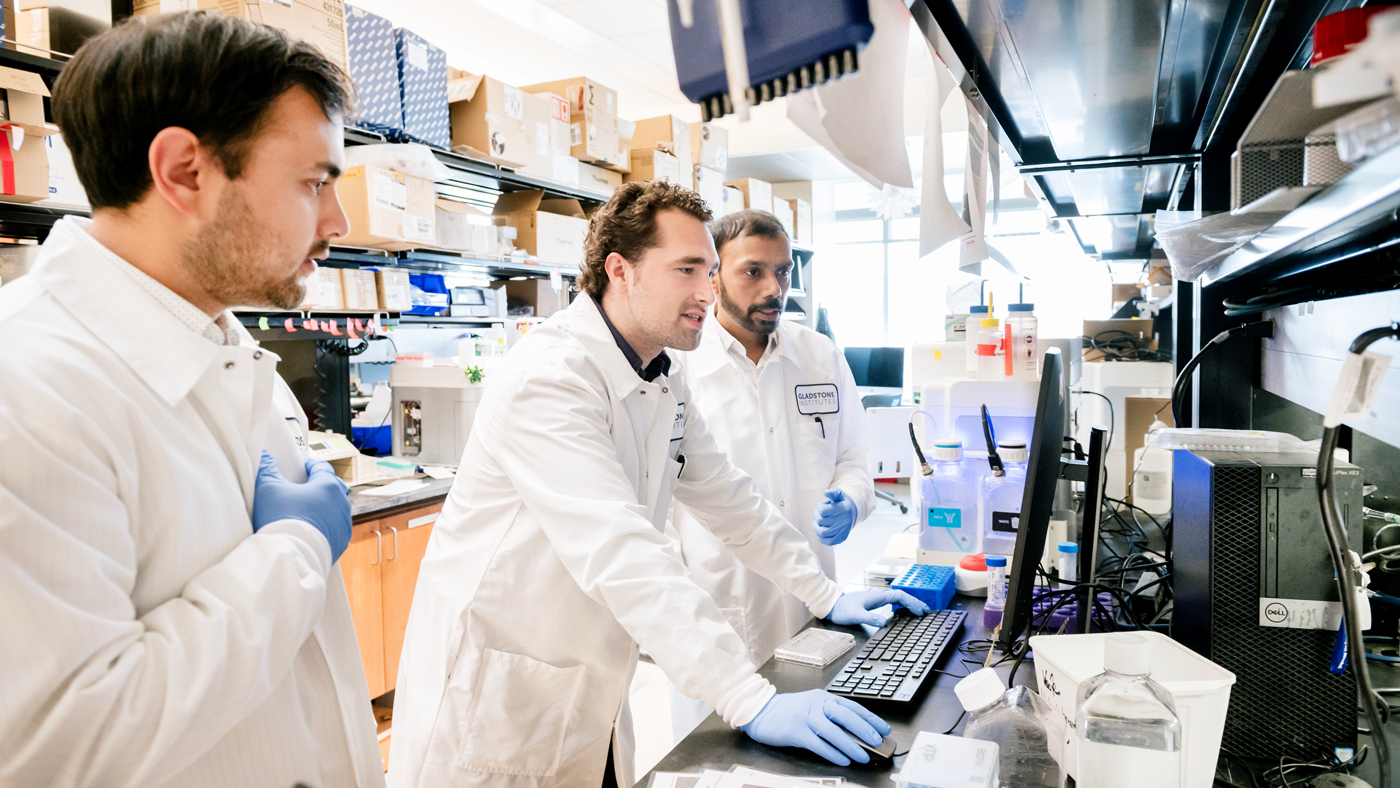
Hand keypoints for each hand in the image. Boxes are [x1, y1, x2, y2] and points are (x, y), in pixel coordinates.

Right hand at [252, 451, 351, 562]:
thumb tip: (263, 453)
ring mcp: (343, 524)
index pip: (322, 467)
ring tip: (305, 509)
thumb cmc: (281, 519)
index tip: (300, 467)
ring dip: (323, 507)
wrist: (291, 557)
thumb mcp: (268, 488)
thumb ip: (266, 467)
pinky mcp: (340, 542)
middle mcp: (341, 503)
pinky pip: (334, 529)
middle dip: (317, 485)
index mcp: (327, 485)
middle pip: (331, 487)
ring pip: (334, 509)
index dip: (309, 465)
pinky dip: (324, 526)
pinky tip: (311, 529)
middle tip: (301, 487)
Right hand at [740, 690, 890, 765]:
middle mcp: (816, 705)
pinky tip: (842, 759)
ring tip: (863, 756)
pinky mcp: (796, 731)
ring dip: (851, 745)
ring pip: (834, 732)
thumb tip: (856, 732)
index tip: (884, 728)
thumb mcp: (812, 707)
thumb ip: (831, 716)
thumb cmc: (788, 711)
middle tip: (878, 741)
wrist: (760, 710)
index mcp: (823, 697)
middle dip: (865, 729)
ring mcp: (806, 717)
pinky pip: (818, 744)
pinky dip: (832, 753)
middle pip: (846, 716)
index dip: (870, 718)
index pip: (852, 706)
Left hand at [812, 488, 857, 544]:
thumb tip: (826, 492)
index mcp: (843, 509)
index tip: (823, 506)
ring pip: (822, 532)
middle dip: (817, 516)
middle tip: (819, 514)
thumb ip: (833, 492)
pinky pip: (828, 542)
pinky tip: (822, 531)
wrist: (853, 513)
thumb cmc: (843, 502)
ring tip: (818, 523)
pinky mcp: (842, 538)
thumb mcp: (840, 494)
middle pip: (820, 521)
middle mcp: (844, 521)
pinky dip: (821, 537)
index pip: (822, 510)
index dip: (819, 507)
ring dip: (816, 527)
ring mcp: (843, 531)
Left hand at [827, 588, 928, 627]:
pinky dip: (901, 605)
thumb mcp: (855, 615)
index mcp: (877, 596)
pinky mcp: (874, 602)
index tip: (920, 611)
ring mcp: (876, 598)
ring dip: (909, 603)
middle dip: (914, 602)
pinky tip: (903, 611)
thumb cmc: (842, 610)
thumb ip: (870, 618)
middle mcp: (878, 595)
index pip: (899, 596)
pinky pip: (892, 601)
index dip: (911, 603)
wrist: (832, 606)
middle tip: (926, 611)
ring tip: (919, 610)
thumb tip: (885, 621)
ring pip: (897, 597)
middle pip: (901, 595)